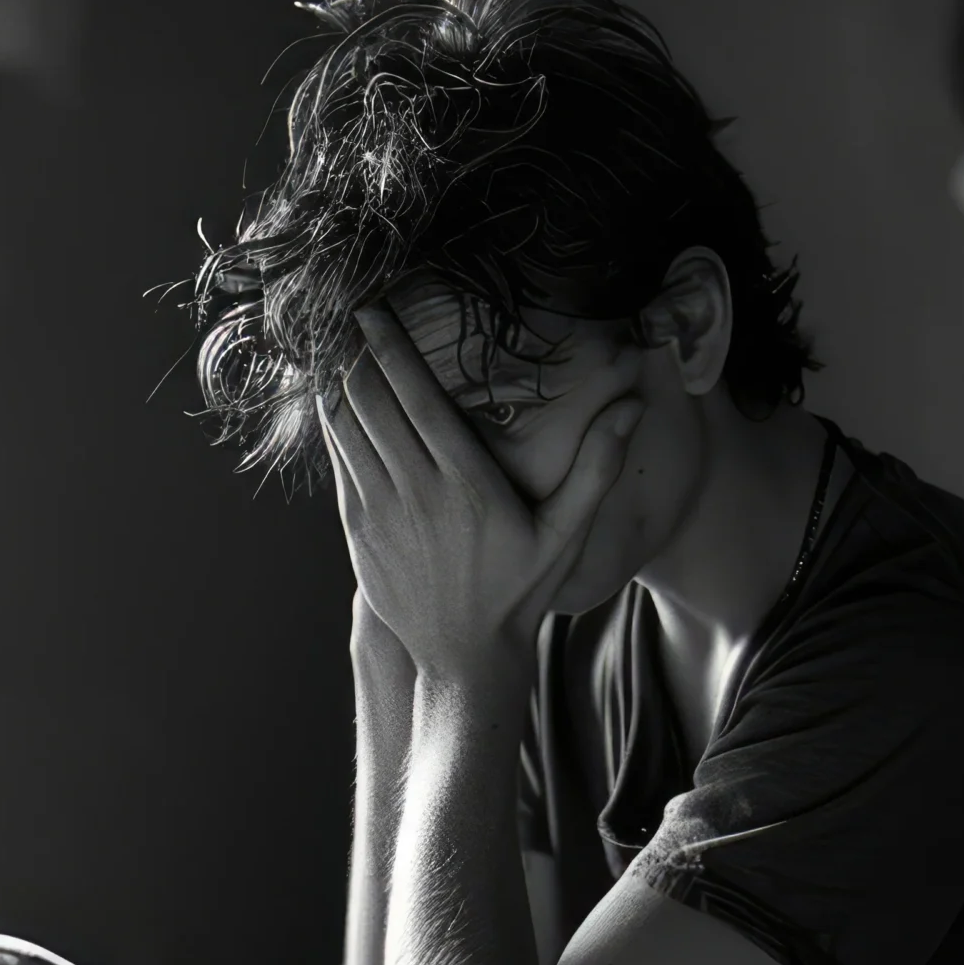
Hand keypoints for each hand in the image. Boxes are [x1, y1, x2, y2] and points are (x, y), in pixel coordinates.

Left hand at [319, 306, 641, 683]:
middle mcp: (414, 491)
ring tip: (333, 341)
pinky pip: (338, 460)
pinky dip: (332, 422)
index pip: (417, 397)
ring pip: (343, 427)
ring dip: (336, 381)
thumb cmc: (521, 590)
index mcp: (465, 483)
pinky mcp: (355, 529)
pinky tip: (333, 396)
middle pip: (369, 402)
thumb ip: (597, 467)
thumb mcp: (566, 533)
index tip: (371, 308)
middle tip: (347, 311)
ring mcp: (377, 510)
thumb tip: (631, 409)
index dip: (389, 347)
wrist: (464, 655)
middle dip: (354, 352)